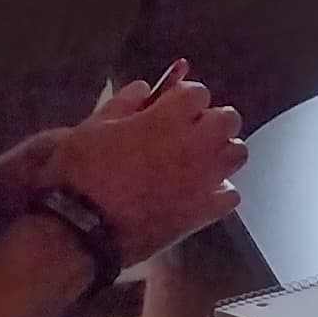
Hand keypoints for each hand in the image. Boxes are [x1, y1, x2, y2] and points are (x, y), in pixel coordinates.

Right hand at [40, 64, 246, 269]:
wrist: (81, 229)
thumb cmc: (80, 173)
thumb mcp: (93, 126)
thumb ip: (124, 102)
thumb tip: (145, 87)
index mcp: (169, 118)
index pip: (199, 92)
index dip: (185, 97)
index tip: (172, 105)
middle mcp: (195, 144)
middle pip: (228, 118)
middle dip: (212, 120)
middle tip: (190, 130)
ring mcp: (204, 179)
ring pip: (237, 153)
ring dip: (221, 151)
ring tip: (199, 159)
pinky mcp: (204, 211)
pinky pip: (231, 194)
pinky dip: (220, 191)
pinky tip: (201, 193)